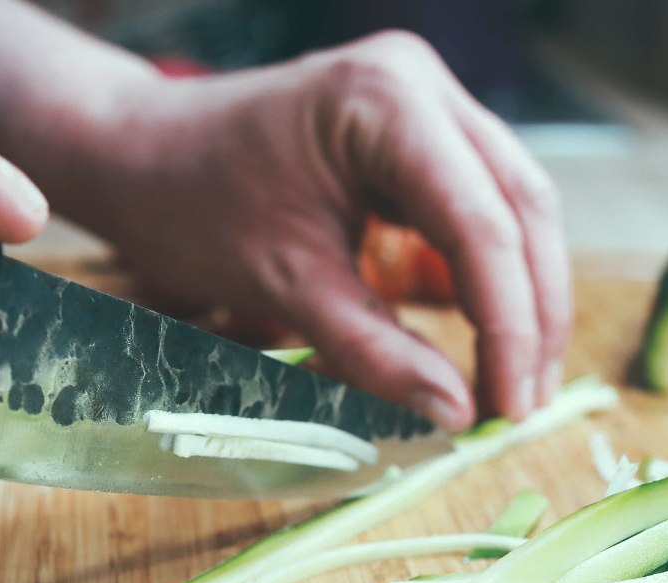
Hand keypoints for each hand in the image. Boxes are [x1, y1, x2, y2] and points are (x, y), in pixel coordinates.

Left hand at [45, 32, 571, 429]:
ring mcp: (427, 102)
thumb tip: (458, 414)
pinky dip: (488, 276)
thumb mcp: (285, 288)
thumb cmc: (192, 208)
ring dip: (521, 298)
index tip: (508, 408)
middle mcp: (421, 83)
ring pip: (514, 207)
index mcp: (386, 101)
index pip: (482, 224)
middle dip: (530, 315)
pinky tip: (487, 341)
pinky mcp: (420, 133)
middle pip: (521, 207)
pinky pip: (480, 206)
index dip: (508, 325)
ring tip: (513, 385)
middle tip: (523, 406)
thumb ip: (376, 353)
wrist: (137, 157)